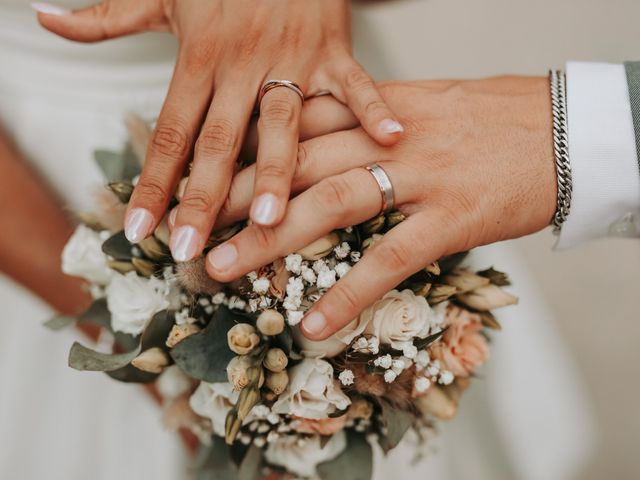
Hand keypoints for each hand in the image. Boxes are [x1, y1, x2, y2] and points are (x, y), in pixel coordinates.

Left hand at [34, 0, 402, 262]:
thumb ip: (107, 17)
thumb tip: (47, 19)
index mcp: (201, 56)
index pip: (171, 131)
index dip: (153, 183)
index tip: (141, 229)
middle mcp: (243, 66)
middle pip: (221, 143)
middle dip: (206, 200)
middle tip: (193, 250)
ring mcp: (291, 61)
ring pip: (283, 124)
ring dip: (280, 172)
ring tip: (274, 222)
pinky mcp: (333, 51)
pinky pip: (355, 84)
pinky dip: (373, 109)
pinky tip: (391, 140)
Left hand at [205, 77, 556, 339]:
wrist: (566, 129)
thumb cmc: (494, 120)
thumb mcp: (425, 105)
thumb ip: (372, 122)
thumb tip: (329, 137)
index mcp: (379, 106)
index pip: (295, 122)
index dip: (243, 147)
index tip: (202, 170)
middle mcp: (390, 137)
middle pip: (296, 162)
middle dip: (236, 194)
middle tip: (185, 223)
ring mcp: (421, 177)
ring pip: (331, 205)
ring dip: (270, 239)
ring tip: (221, 269)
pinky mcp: (453, 218)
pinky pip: (391, 258)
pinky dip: (349, 292)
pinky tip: (315, 322)